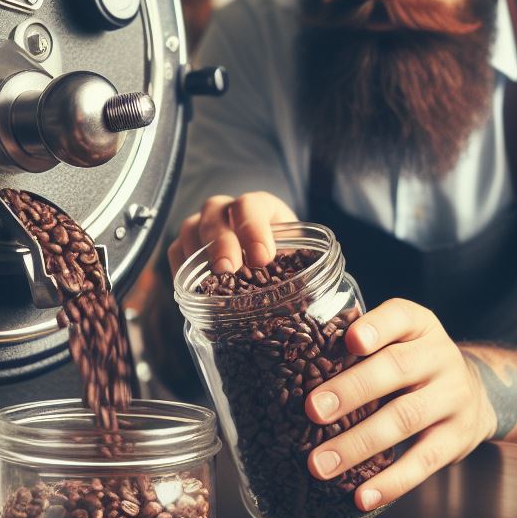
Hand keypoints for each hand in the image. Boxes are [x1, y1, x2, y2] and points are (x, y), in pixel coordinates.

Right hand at [167, 191, 297, 276]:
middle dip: (221, 241)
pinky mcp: (189, 249)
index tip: (264, 257)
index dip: (254, 228)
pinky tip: (192, 288)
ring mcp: (205, 228)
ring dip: (197, 253)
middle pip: (216, 215)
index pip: (251, 205)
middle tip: (229, 268)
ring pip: (191, 229)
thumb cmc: (287, 261)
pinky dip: (180, 268)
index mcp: (260, 207)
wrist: (268, 263)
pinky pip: (176, 252)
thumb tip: (340, 312)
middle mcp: (229, 211)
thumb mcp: (302, 259)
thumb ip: (310, 272)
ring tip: (209, 279)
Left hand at [303, 299, 495, 510]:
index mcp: (418, 325)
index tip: (350, 340)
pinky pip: (423, 462)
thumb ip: (359, 348)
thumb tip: (292, 371)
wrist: (475, 395)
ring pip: (404, 419)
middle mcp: (439, 357)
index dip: (376, 328)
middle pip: (396, 369)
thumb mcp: (398, 341)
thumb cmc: (412, 365)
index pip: (399, 317)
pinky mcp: (456, 439)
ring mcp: (452, 398)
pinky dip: (391, 482)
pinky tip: (362, 497)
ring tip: (320, 464)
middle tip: (313, 409)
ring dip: (358, 444)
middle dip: (352, 390)